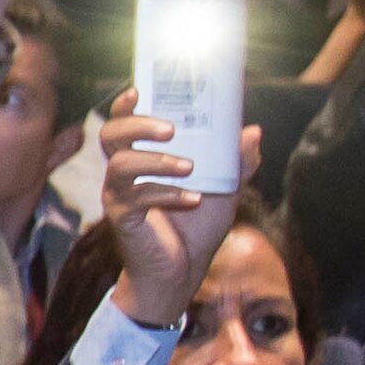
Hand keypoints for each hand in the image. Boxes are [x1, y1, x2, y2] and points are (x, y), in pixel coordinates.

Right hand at [95, 93, 262, 315]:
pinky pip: (136, 199)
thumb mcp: (224, 190)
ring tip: (188, 167)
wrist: (182, 274)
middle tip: (170, 129)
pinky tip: (192, 200)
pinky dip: (167, 195)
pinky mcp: (123, 219)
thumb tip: (252, 132)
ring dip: (156, 161)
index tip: (140, 90)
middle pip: (111, 135)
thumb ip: (237, 162)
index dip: (126, 105)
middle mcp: (124, 174)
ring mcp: (119, 196)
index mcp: (142, 159)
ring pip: (120, 165)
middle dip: (137, 124)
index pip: (123, 123)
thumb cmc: (195, 229)